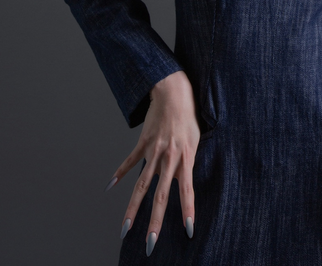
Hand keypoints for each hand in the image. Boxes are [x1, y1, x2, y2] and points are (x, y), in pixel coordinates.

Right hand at [106, 70, 200, 254]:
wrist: (174, 92)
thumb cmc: (188, 116)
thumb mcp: (195, 139)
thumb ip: (186, 161)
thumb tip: (179, 180)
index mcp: (186, 158)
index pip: (188, 191)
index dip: (188, 211)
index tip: (189, 231)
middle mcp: (169, 158)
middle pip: (161, 196)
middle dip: (156, 222)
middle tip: (151, 245)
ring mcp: (154, 151)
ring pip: (141, 185)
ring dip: (133, 209)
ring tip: (125, 229)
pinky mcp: (143, 142)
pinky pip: (130, 161)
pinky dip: (120, 173)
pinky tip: (110, 186)